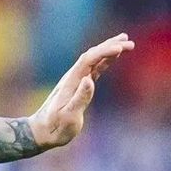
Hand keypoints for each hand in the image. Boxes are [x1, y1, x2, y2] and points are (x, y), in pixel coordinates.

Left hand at [28, 34, 134, 148]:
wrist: (42, 130)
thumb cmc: (56, 127)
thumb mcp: (69, 116)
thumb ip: (80, 98)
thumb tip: (90, 80)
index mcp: (71, 82)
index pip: (89, 60)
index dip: (104, 52)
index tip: (120, 48)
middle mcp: (73, 77)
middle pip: (92, 55)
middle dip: (109, 46)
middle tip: (128, 41)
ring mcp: (76, 80)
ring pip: (94, 59)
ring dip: (108, 50)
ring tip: (125, 43)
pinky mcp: (79, 86)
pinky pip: (94, 68)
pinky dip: (105, 61)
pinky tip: (113, 57)